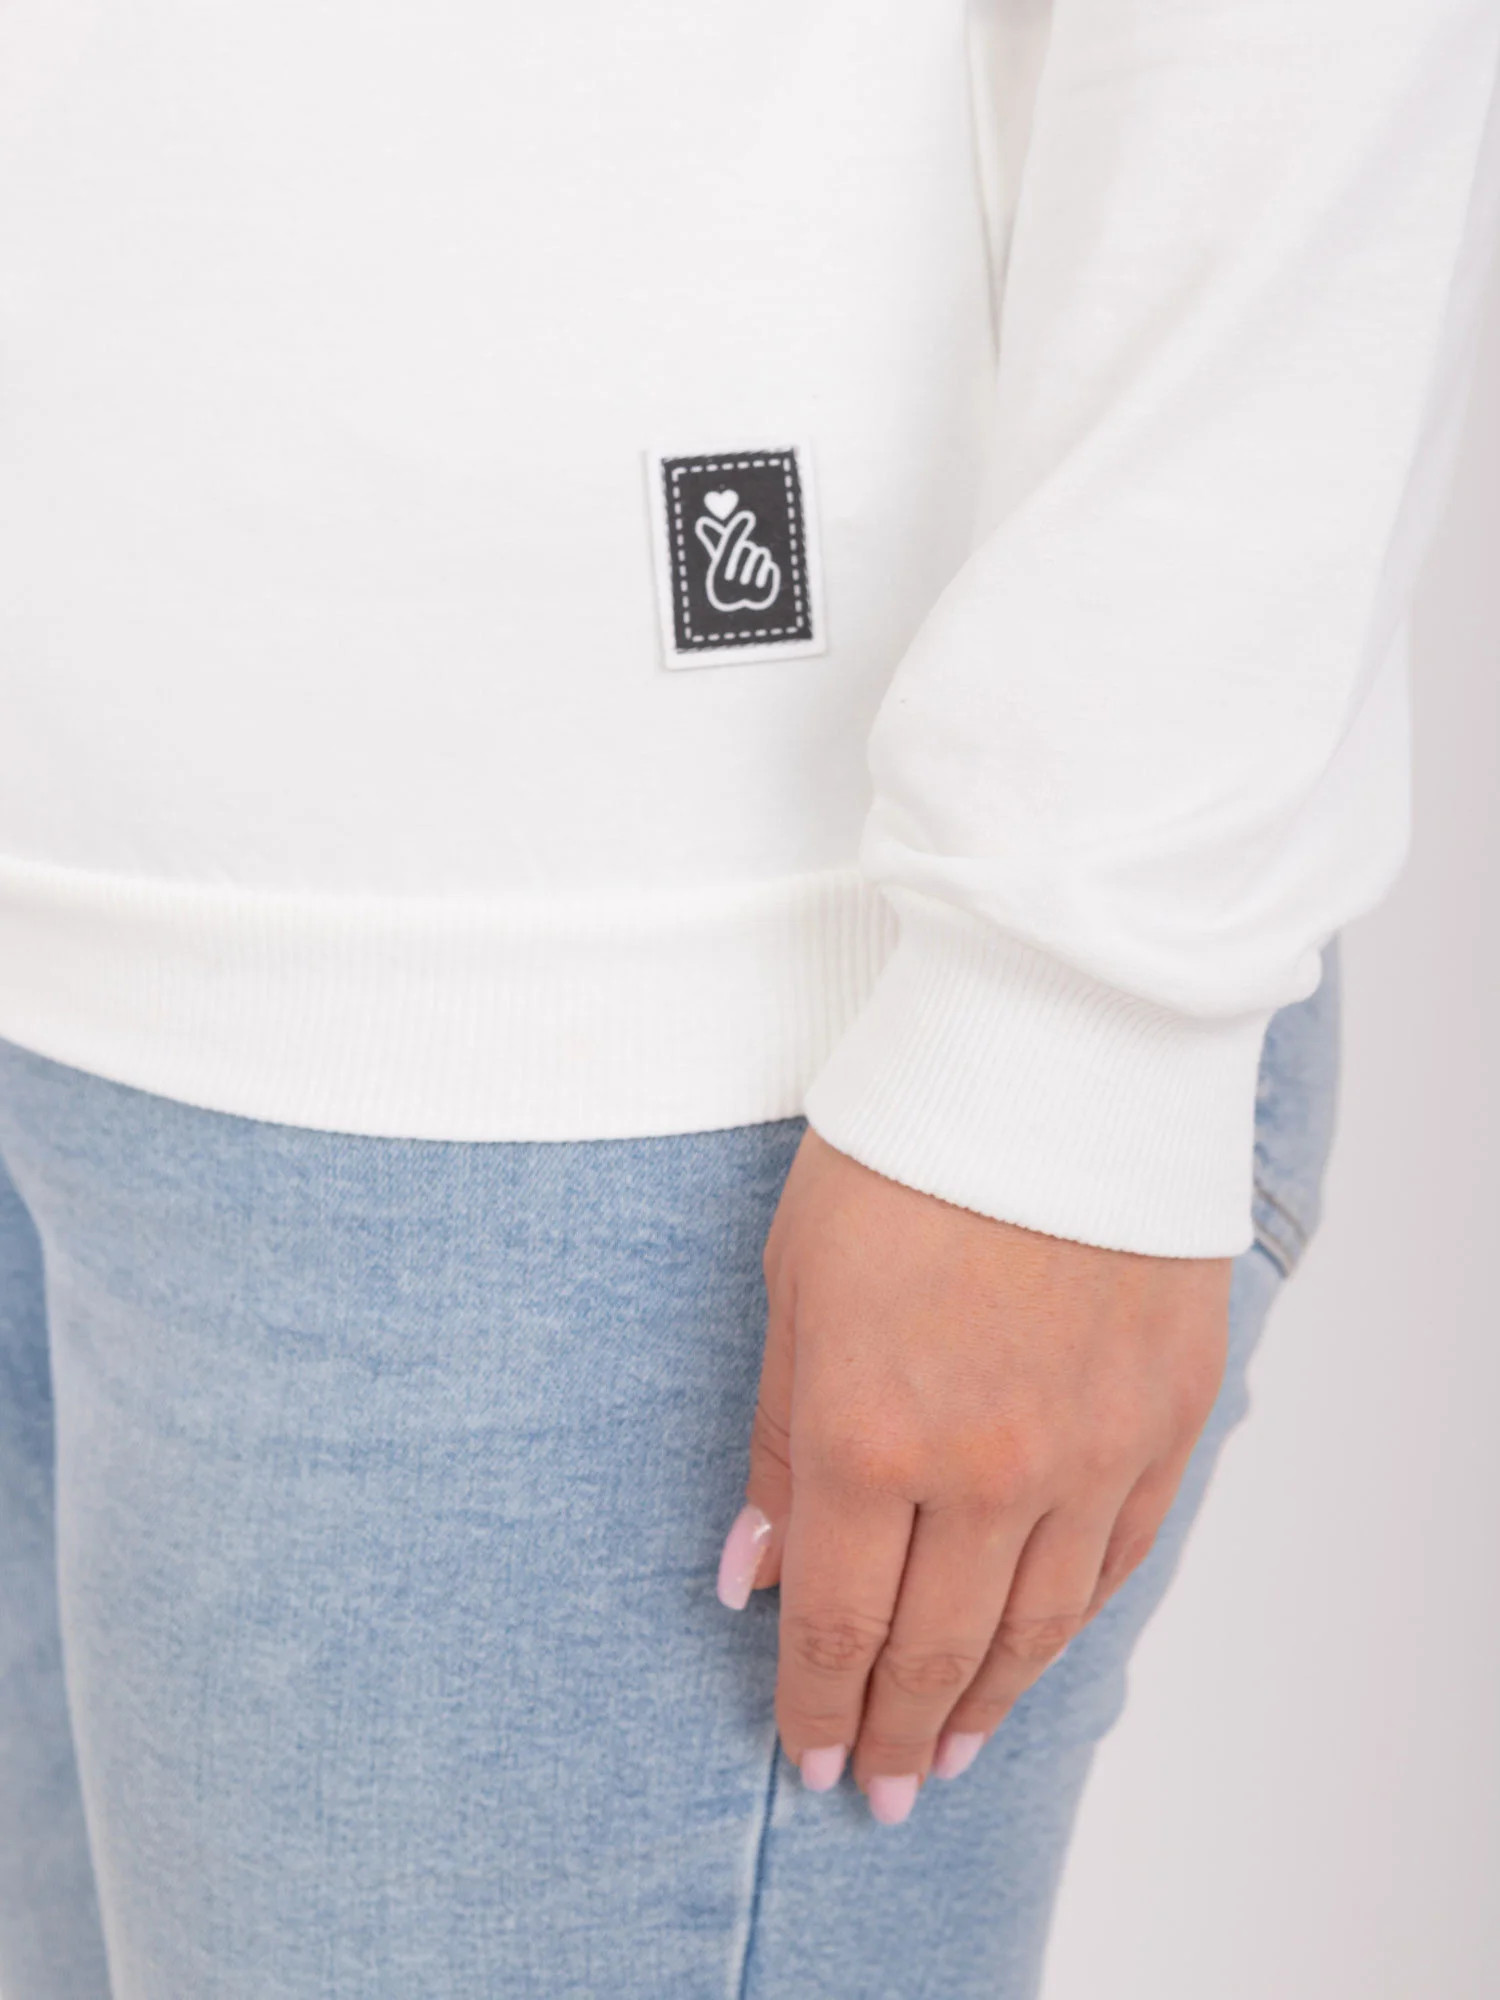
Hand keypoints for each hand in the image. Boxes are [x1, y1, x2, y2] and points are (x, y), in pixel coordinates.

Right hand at [694, 507, 780, 612]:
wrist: (740, 607)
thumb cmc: (731, 575)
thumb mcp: (722, 559)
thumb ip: (717, 541)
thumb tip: (702, 523)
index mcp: (716, 575)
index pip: (729, 546)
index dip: (738, 530)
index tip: (748, 516)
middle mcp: (729, 586)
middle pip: (748, 549)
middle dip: (750, 550)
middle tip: (747, 557)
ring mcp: (746, 593)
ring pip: (761, 557)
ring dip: (761, 557)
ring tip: (756, 563)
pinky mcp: (762, 597)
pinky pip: (771, 570)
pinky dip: (770, 570)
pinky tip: (763, 578)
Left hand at [717, 1128, 1230, 1824]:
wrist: (1058, 1052)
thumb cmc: (904, 1149)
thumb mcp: (798, 1283)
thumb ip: (785, 1440)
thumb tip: (758, 1566)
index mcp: (871, 1434)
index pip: (840, 1624)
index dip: (820, 1707)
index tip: (813, 1758)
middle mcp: (988, 1468)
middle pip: (939, 1647)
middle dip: (900, 1730)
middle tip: (884, 1789)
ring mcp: (1091, 1449)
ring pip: (1039, 1622)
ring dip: (991, 1698)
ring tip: (955, 1748)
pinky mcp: (1167, 1415)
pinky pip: (1120, 1553)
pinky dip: (1074, 1617)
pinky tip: (1042, 1647)